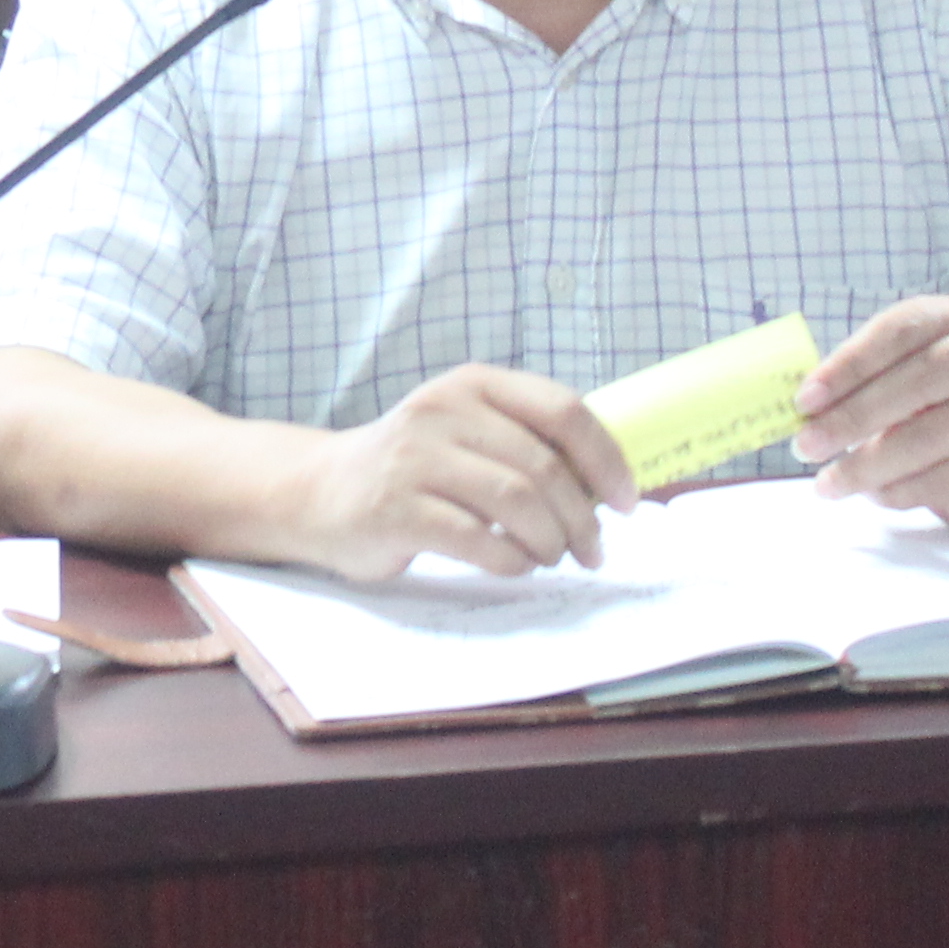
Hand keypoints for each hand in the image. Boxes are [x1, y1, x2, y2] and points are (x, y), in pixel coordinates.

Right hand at [289, 365, 641, 581]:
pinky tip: (512, 563)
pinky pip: (478, 540)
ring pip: (517, 502)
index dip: (606, 459)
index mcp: (473, 384)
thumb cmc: (414, 467)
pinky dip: (510, 560)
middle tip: (592, 551)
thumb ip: (525, 442)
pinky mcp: (396, 508)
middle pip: (544, 466)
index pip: (562, 410)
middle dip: (582, 518)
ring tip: (551, 557)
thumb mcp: (466, 431)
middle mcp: (442, 411)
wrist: (321, 491)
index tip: (627, 502)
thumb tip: (609, 483)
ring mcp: (415, 458)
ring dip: (550, 541)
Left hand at [794, 300, 948, 525]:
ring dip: (865, 467)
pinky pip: (939, 479)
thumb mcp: (902, 363)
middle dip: (850, 420)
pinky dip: (895, 490)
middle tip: (805, 447)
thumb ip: (860, 376)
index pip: (894, 334)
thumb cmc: (931, 390)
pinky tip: (869, 493)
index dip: (847, 367)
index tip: (804, 400)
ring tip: (825, 484)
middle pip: (913, 386)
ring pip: (925, 439)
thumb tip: (803, 409)